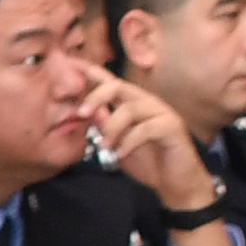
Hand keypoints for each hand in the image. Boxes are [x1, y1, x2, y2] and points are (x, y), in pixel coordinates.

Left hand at [80, 74, 214, 213]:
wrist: (174, 182)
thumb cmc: (147, 161)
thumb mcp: (117, 143)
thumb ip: (105, 126)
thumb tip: (89, 111)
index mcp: (131, 103)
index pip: (110, 82)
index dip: (91, 71)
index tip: (70, 62)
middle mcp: (147, 102)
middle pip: (118, 86)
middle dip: (96, 96)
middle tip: (80, 114)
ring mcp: (162, 112)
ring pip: (131, 108)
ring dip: (112, 127)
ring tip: (104, 146)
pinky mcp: (173, 127)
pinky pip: (147, 128)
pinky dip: (129, 142)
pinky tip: (120, 154)